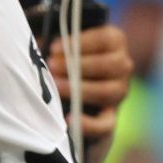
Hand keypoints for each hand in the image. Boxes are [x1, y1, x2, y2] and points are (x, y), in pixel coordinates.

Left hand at [50, 25, 133, 140]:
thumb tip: (40, 42)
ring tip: (56, 85)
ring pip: (109, 92)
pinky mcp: (110, 115)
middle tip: (52, 65)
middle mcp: (122, 66)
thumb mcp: (57, 39)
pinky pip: (106, 124)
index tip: (54, 48)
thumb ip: (53, 37)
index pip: (108, 40)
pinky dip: (89, 124)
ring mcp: (118, 92)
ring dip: (81, 89)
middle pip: (113, 65)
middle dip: (80, 65)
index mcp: (113, 41)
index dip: (81, 42)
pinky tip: (68, 118)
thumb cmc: (55, 51)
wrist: (59, 76)